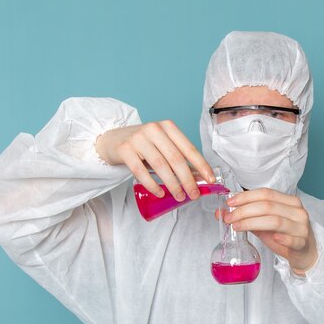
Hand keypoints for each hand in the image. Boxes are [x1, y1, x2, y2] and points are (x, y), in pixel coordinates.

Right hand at [96, 120, 214, 200]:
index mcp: (168, 127)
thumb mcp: (162, 144)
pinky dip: (152, 185)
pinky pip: (140, 171)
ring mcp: (138, 138)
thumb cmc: (143, 144)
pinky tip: (159, 193)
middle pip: (176, 158)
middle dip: (187, 179)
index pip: (189, 148)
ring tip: (179, 196)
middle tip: (194, 194)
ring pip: (160, 165)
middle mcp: (154, 129)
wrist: (113, 139)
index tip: (211, 179)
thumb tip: (198, 177)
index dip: (201, 165)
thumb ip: (177, 156)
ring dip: (172, 184)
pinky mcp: (125, 149)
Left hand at [223, 188, 317, 273]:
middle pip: (267, 206)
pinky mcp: (303, 243)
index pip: (266, 193)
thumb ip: (248, 217)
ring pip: (275, 221)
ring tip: (236, 227)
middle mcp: (297, 211)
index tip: (230, 203)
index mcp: (289, 201)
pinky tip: (273, 238)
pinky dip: (282, 238)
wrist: (305, 253)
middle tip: (229, 218)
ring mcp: (302, 227)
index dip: (246, 197)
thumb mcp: (265, 224)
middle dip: (244, 211)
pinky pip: (293, 239)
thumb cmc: (284, 235)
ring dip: (252, 223)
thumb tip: (223, 213)